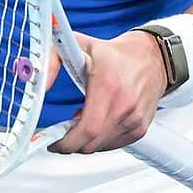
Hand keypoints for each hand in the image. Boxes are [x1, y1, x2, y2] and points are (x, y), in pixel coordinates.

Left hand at [46, 29, 169, 153]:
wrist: (152, 58)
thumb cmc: (116, 54)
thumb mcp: (79, 46)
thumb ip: (52, 59)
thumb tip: (40, 82)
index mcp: (108, 86)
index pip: (87, 129)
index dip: (66, 142)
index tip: (53, 141)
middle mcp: (124, 105)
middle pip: (91, 143)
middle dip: (71, 143)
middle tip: (62, 133)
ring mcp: (134, 119)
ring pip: (100, 147)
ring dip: (85, 141)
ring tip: (83, 120)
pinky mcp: (140, 128)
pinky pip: (113, 145)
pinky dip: (100, 140)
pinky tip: (98, 123)